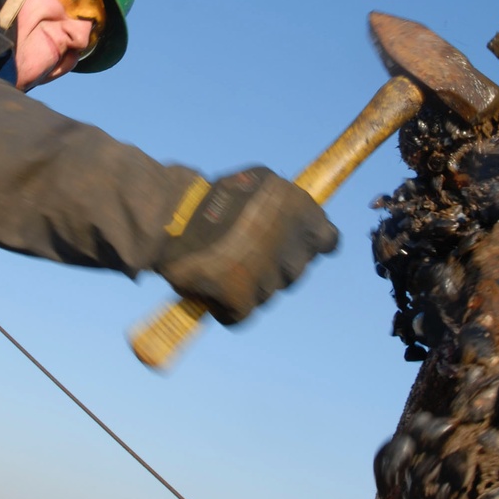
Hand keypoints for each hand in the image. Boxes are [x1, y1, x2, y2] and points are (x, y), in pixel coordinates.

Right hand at [157, 167, 337, 325]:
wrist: (171, 217)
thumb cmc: (212, 199)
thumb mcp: (258, 184)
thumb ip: (285, 206)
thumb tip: (299, 223)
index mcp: (302, 212)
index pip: (327, 241)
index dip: (308, 244)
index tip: (290, 244)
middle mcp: (292, 246)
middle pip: (294, 271)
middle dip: (272, 265)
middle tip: (241, 252)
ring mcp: (269, 275)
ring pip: (266, 294)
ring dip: (247, 285)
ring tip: (220, 264)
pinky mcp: (242, 298)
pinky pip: (238, 314)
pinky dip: (225, 307)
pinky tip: (209, 288)